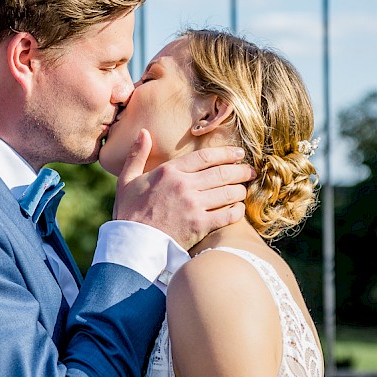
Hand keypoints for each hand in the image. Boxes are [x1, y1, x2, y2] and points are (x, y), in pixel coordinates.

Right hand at [114, 129, 253, 249]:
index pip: (206, 157)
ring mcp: (194, 205)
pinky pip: (228, 215)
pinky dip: (237, 211)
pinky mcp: (200, 225)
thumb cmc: (129, 212)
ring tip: (244, 189)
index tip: (238, 153)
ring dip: (240, 190)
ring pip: (228, 192)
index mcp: (170, 171)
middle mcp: (184, 185)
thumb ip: (137, 155)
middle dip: (240, 170)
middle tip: (249, 171)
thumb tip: (144, 132)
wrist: (132, 243)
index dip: (226, 153)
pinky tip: (239, 209)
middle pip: (222, 173)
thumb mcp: (127, 180)